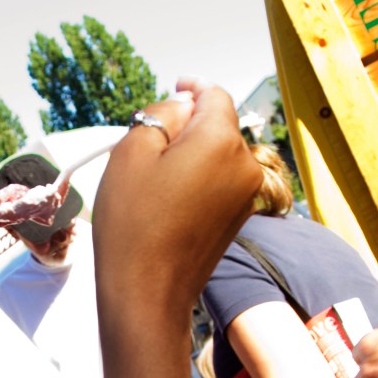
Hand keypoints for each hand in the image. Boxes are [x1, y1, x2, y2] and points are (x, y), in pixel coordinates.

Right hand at [93, 78, 260, 309]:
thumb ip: (161, 114)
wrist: (148, 292)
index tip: (177, 86)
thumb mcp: (132, 152)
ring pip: (217, 155)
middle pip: (217, 126)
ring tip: (151, 179)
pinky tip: (166, 200)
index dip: (193, 88)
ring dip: (190, 154)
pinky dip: (197, 179)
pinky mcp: (237, 219)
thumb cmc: (134, 222)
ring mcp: (245, 195)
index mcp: (222, 140)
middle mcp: (245, 164)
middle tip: (145, 144)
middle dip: (186, 126)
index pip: (213, 96)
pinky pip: (218, 182)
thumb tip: (184, 106)